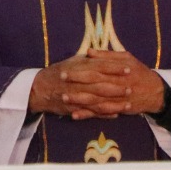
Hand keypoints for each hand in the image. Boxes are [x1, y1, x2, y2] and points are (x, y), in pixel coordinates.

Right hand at [30, 49, 165, 118]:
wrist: (37, 90)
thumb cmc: (55, 74)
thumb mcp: (69, 62)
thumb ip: (85, 60)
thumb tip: (100, 55)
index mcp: (77, 69)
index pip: (99, 67)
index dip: (114, 68)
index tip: (129, 68)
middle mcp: (77, 82)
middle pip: (101, 84)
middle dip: (117, 87)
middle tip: (132, 87)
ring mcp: (76, 96)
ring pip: (98, 100)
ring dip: (114, 103)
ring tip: (128, 104)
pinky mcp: (74, 109)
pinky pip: (91, 113)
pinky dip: (104, 114)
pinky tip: (116, 114)